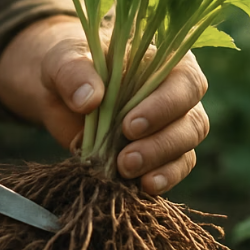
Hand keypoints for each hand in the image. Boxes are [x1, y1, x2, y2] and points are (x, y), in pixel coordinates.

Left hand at [0, 16, 208, 193]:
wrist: (57, 94)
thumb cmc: (68, 67)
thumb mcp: (63, 61)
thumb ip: (74, 73)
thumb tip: (88, 98)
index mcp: (164, 62)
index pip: (185, 82)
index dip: (164, 106)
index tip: (130, 126)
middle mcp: (176, 95)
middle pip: (192, 122)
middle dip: (161, 144)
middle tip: (126, 159)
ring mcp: (171, 127)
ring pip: (185, 149)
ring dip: (160, 164)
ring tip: (126, 171)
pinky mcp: (158, 155)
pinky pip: (173, 169)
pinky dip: (161, 179)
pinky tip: (142, 187)